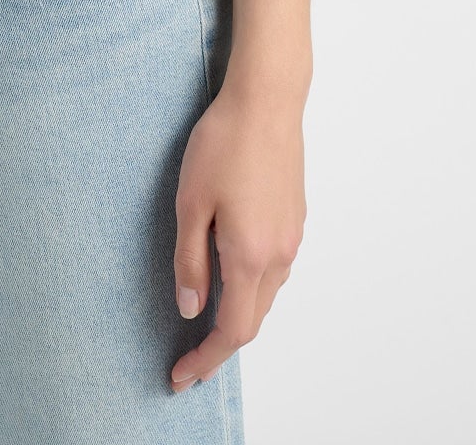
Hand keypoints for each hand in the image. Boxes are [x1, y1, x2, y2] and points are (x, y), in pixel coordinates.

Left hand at [168, 0, 311, 391]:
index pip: (231, 330)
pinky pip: (275, 269)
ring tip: (205, 320)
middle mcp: (279, 254)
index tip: (180, 376)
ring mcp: (292, 236)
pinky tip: (232, 274)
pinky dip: (252, 288)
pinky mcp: (295, 217)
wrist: (267, 99)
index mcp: (250, 256)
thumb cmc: (224, 143)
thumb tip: (191, 308)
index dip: (206, 360)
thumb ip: (191, 261)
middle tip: (187, 359)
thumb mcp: (190, 202)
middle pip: (253, 320)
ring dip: (238, 316)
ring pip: (266, 295)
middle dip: (220, 346)